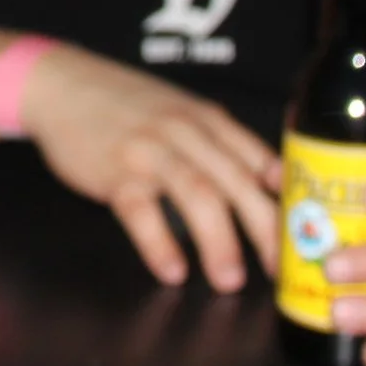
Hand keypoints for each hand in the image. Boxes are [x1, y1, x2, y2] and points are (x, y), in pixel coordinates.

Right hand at [19, 47, 281, 291]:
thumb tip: (272, 184)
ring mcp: (149, 149)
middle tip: (279, 273)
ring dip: (218, 241)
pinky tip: (171, 271)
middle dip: (263, 231)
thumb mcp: (183, 111)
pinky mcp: (113, 170)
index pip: (260, 162)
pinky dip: (158, 243)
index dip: (285, 204)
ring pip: (197, 194)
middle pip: (236, 182)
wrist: (63, 83)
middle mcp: (186, 132)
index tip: (302, 240)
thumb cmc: (126, 105)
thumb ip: (223, 144)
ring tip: (230, 281)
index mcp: (209, 120)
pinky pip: (140, 210)